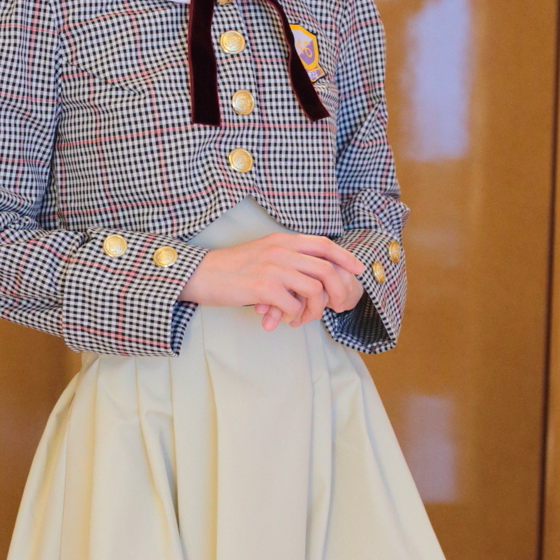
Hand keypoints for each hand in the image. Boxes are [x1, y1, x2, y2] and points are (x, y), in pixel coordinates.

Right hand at [178, 232, 365, 330]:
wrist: (201, 274)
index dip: (345, 258)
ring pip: (315, 290)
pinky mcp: (264, 288)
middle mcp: (281, 250)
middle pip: (327, 270)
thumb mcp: (262, 253)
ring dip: (315, 309)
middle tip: (336, 306)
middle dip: (338, 292)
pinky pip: (294, 306)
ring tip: (303, 318)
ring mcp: (274, 268)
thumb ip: (287, 258)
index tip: (358, 270)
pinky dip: (293, 316)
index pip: (324, 245)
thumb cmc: (231, 268)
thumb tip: (312, 277)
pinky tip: (283, 319)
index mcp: (283, 240)